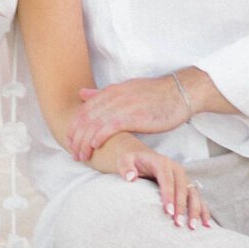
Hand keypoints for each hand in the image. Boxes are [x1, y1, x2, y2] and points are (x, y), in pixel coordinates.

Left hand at [68, 74, 192, 161]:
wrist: (179, 93)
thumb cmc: (154, 95)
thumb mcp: (126, 90)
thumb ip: (103, 94)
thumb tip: (82, 93)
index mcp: (111, 90)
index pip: (85, 109)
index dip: (74, 126)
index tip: (69, 141)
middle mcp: (114, 96)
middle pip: (86, 117)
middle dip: (76, 137)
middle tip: (72, 154)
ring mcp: (124, 104)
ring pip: (95, 123)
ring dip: (85, 141)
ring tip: (81, 156)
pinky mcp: (134, 115)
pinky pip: (111, 126)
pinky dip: (99, 135)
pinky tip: (95, 146)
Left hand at [110, 139, 211, 229]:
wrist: (142, 157)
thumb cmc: (133, 162)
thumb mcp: (125, 160)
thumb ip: (126, 167)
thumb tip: (130, 177)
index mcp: (162, 162)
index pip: (167, 179)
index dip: (169, 195)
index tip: (168, 212)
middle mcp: (176, 169)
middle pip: (182, 187)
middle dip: (182, 206)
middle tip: (178, 224)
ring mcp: (184, 177)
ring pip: (193, 193)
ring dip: (195, 210)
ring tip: (193, 227)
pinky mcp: (187, 185)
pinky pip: (197, 198)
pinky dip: (203, 210)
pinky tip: (206, 224)